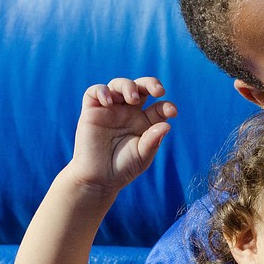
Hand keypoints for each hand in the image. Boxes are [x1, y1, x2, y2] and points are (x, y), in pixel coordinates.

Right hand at [68, 77, 177, 191]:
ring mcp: (110, 110)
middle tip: (157, 90)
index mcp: (145, 122)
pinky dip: (102, 91)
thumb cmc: (123, 168)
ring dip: (128, 86)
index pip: (159, 107)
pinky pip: (94, 92)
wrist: (98, 179)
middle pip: (140, 88)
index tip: (172, 111)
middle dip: (150, 84)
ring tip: (132, 98)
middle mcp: (129, 112)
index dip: (167, 106)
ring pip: (119, 85)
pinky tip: (109, 101)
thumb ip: (153, 141)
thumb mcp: (142, 156)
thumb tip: (167, 124)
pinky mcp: (91, 111)